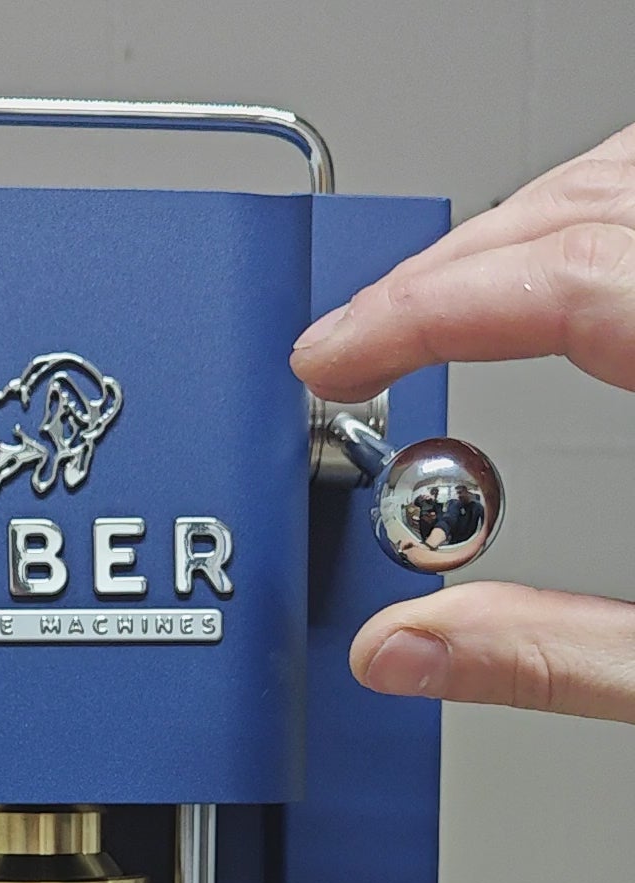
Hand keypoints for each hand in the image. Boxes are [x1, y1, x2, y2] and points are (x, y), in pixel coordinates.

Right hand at [292, 122, 634, 721]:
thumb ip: (548, 656)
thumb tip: (399, 653)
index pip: (552, 279)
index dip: (412, 309)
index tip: (327, 355)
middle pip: (581, 208)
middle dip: (446, 267)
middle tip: (354, 338)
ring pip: (626, 178)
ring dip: (520, 225)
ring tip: (431, 302)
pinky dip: (591, 222)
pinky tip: (560, 273)